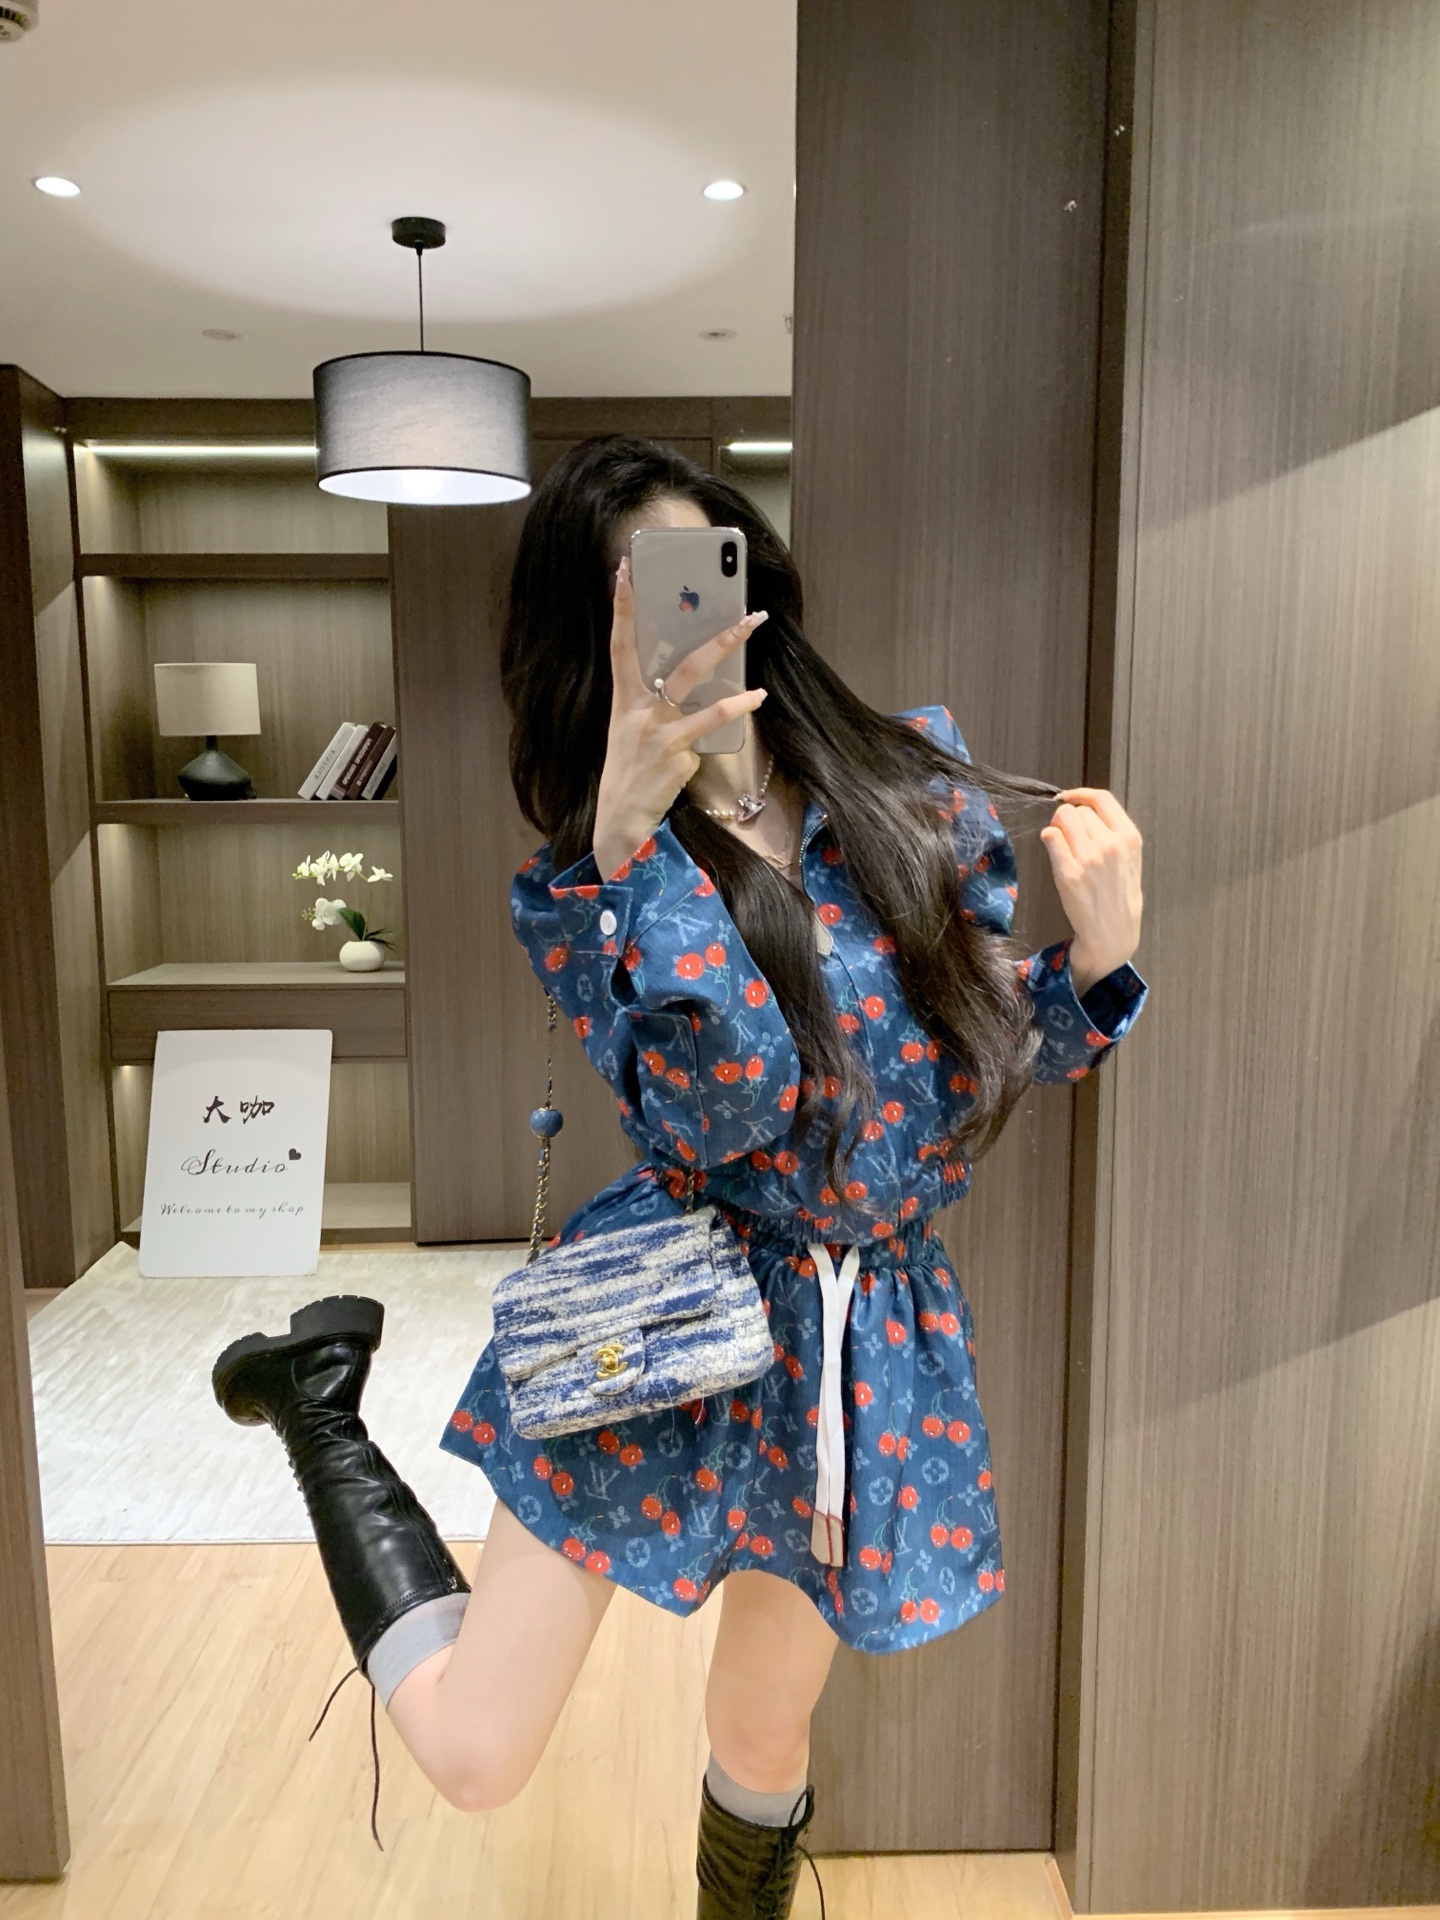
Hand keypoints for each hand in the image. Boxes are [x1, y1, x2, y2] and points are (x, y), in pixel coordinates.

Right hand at [591, 555, 769, 878]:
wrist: (621, 821)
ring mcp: (658, 733)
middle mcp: (638, 712)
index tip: (625, 571)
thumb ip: (654, 700)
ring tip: (757, 652)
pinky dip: (733, 713)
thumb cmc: (631, 771)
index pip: (620, 644)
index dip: (622, 607)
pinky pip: (708, 731)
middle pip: (680, 663)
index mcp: (623, 700)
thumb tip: (693, 672)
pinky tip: (754, 699)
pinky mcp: (676, 756)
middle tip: (747, 613)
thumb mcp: (632, 730)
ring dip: (732, 669)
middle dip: (715, 636)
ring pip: (699, 692)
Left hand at [1039, 787, 1142, 991]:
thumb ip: (1112, 832)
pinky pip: (1050, 837)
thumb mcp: (1129, 859)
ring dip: (1057, 827)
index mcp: (1129, 838)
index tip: (1068, 797)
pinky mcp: (1068, 872)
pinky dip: (1048, 839)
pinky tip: (1053, 849)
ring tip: (1061, 843)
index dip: (1081, 794)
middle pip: (1078, 811)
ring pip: (1062, 819)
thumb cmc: (1119, 895)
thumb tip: (1083, 809)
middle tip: (1067, 835)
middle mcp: (1110, 844)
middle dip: (1069, 819)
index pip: (1102, 799)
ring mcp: (1089, 858)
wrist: (1113, 932)